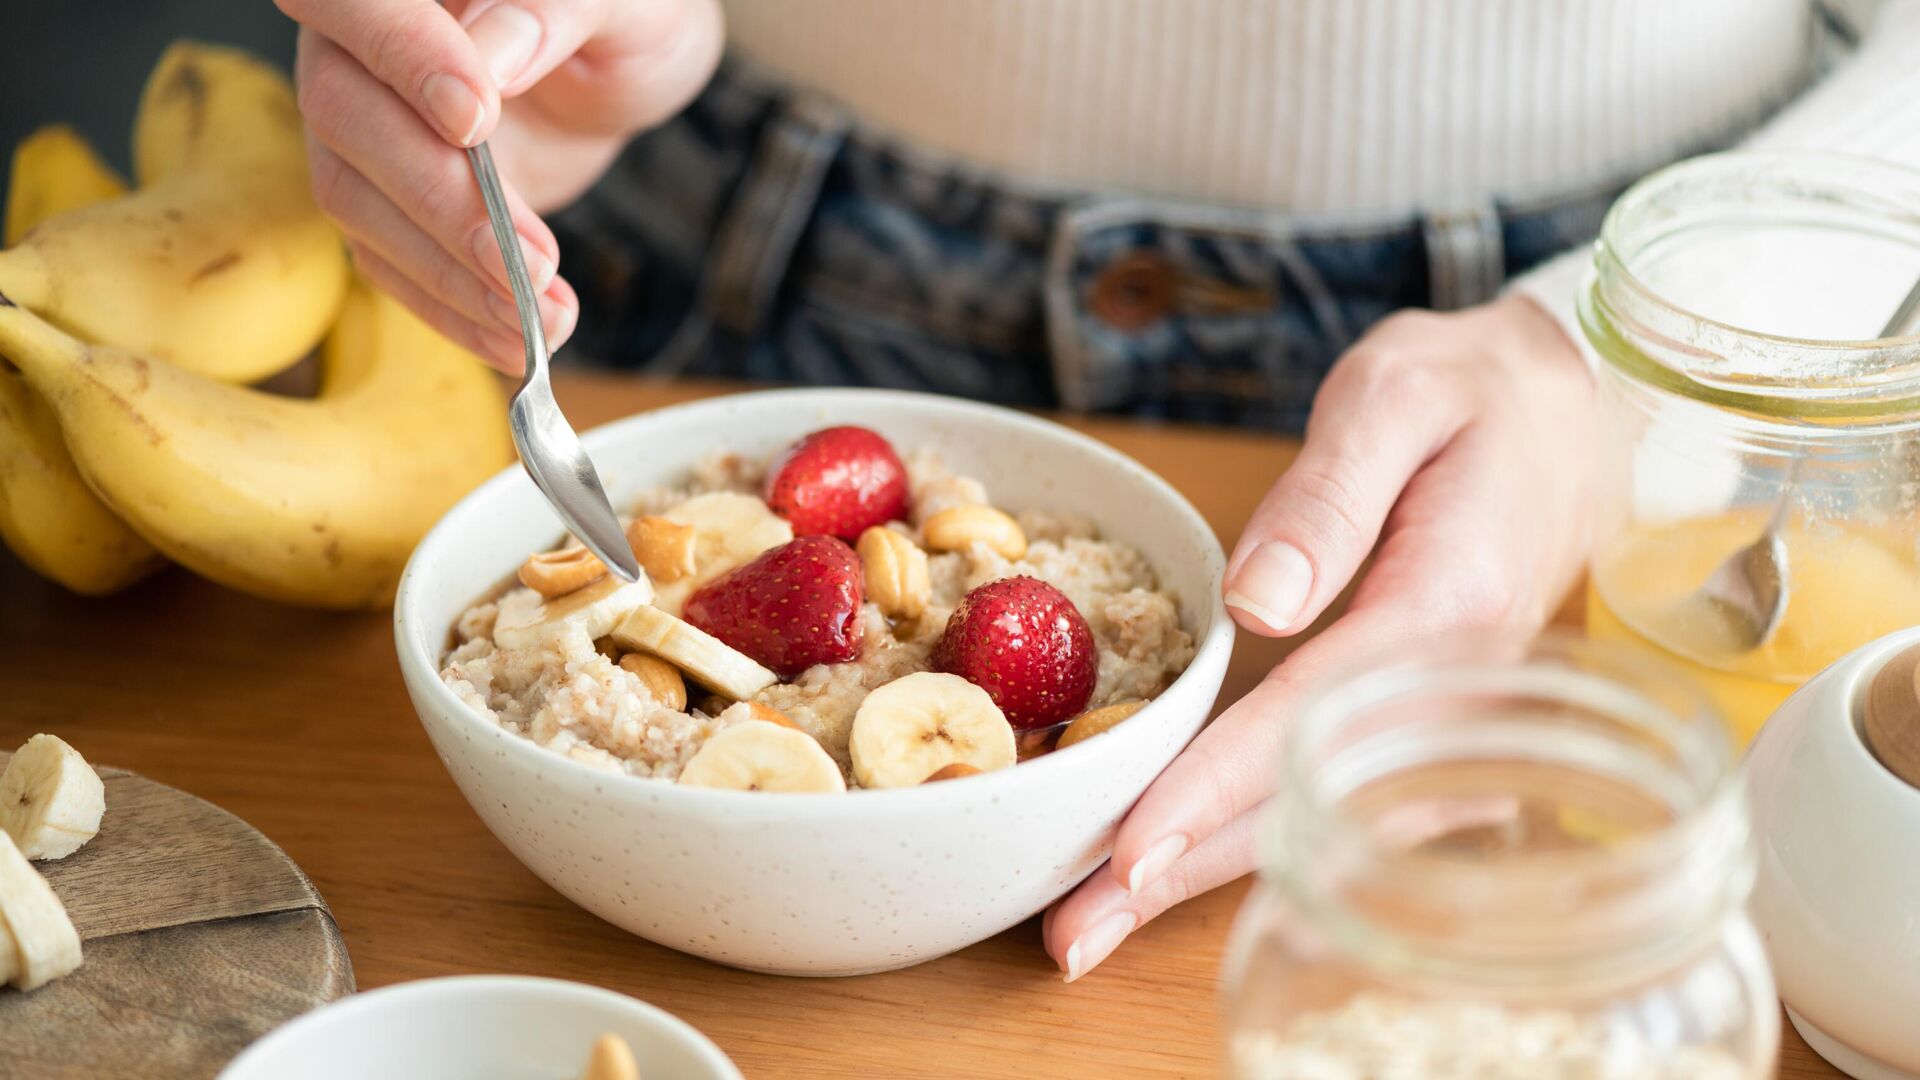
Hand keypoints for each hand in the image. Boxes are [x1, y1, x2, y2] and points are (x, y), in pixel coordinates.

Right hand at [277, 0, 723, 368]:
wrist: (624, 68)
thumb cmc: (628, 16)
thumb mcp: (623, 4)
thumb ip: (554, 10)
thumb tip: (492, 56)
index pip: (354, 1)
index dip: (400, 57)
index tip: (476, 121)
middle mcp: (355, 45)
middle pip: (346, 117)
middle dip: (440, 202)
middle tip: (533, 260)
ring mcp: (364, 127)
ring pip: (359, 204)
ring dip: (452, 275)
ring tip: (541, 316)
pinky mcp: (389, 201)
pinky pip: (392, 262)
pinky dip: (454, 310)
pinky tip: (520, 339)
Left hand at [1042, 294, 1596, 979]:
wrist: (1580, 412)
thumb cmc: (1476, 394)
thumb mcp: (1398, 395)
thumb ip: (1329, 495)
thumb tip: (1255, 601)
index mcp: (1446, 607)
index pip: (1308, 719)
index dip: (1212, 791)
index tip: (1128, 851)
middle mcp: (1456, 691)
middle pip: (1308, 805)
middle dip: (1184, 872)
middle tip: (1076, 932)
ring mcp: (1454, 722)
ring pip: (1325, 824)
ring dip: (1210, 876)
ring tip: (1103, 923)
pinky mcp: (1437, 728)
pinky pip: (1346, 805)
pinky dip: (1259, 844)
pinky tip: (1181, 871)